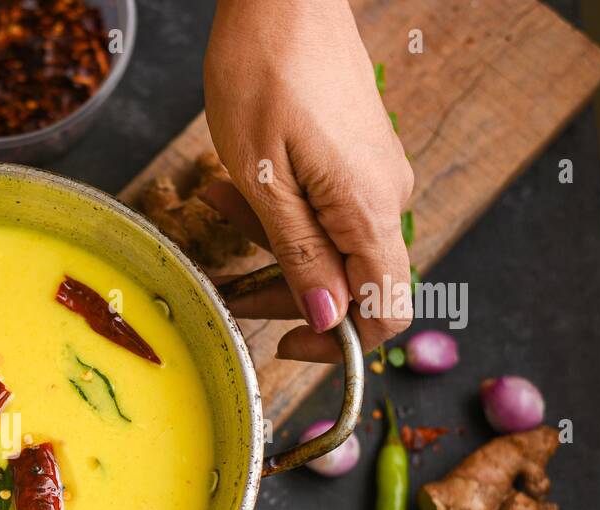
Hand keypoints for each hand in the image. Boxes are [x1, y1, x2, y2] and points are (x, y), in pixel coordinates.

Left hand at [203, 0, 413, 360]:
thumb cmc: (265, 73)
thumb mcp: (263, 178)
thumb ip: (298, 253)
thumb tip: (325, 318)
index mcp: (370, 211)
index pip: (383, 312)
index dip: (336, 344)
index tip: (283, 345)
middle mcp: (386, 198)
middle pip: (347, 283)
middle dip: (281, 291)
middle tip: (223, 285)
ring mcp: (374, 175)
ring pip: (327, 245)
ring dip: (268, 245)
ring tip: (213, 206)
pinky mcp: (356, 156)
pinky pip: (323, 208)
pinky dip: (277, 212)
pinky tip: (231, 189)